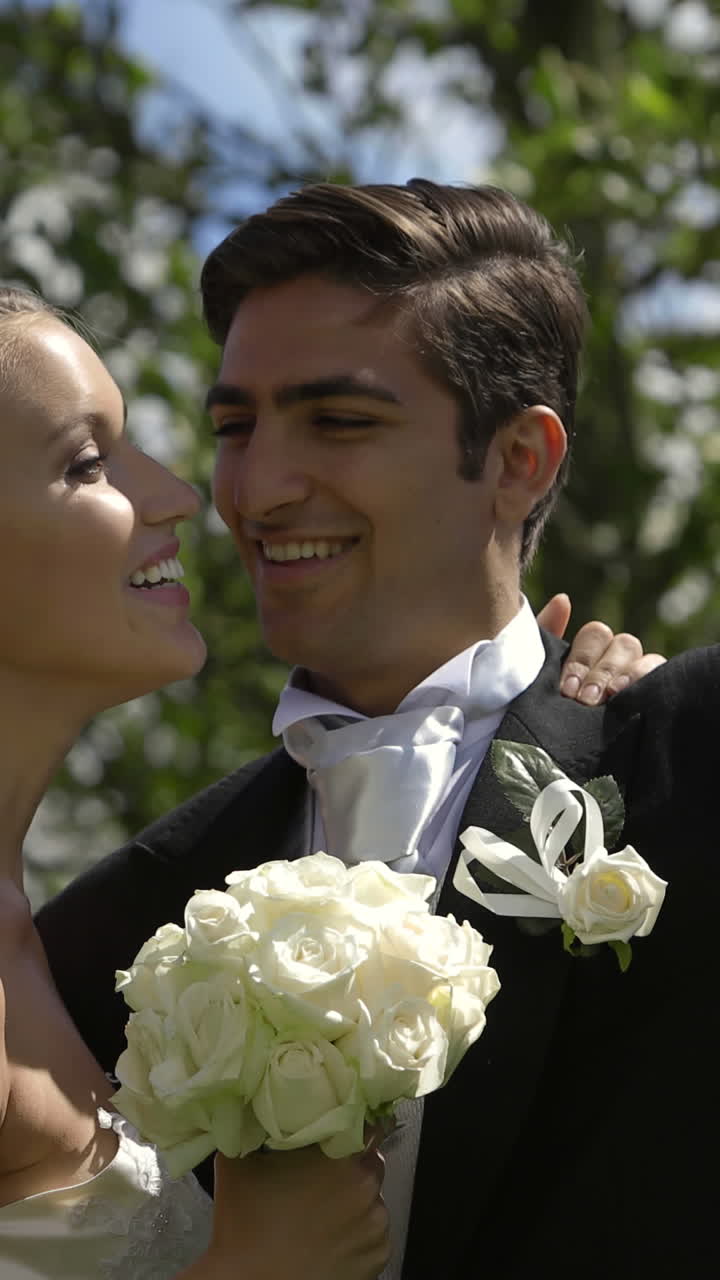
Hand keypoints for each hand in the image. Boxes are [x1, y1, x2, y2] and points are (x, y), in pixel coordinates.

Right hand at [184, 1141, 388, 1279]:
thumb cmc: (244, 1225)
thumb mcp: (240, 1160)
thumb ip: (256, 1126)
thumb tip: (256, 1101)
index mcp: (342, 1158)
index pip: (368, 1124)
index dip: (354, 1121)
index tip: (340, 1127)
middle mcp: (368, 1189)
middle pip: (371, 1160)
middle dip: (351, 1162)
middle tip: (322, 1173)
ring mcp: (376, 1227)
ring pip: (373, 1198)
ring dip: (355, 1198)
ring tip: (321, 1211)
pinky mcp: (377, 1259)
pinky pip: (374, 1233)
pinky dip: (358, 1232)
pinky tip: (328, 1236)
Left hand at [536, 593, 666, 704]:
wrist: (546, 757)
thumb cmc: (540, 710)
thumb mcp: (536, 676)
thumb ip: (545, 636)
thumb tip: (564, 599)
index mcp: (588, 652)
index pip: (596, 634)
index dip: (583, 658)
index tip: (567, 689)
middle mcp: (614, 660)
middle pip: (621, 644)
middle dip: (602, 672)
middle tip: (585, 700)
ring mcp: (634, 678)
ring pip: (643, 658)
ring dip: (626, 676)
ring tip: (612, 699)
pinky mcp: (649, 696)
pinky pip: (660, 675)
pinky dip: (649, 681)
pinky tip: (634, 699)